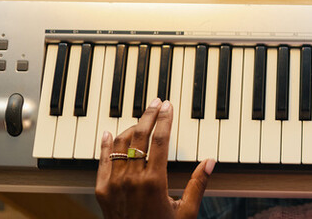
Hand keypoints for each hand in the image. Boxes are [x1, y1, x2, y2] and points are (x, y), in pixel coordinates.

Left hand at [95, 99, 215, 218]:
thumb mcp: (186, 212)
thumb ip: (198, 184)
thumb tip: (210, 162)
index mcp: (154, 182)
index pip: (159, 141)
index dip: (165, 120)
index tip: (168, 106)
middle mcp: (131, 180)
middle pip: (138, 136)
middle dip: (148, 115)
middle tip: (156, 103)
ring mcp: (114, 184)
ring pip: (119, 144)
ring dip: (130, 128)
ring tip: (140, 119)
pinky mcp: (102, 190)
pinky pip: (102, 160)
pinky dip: (105, 144)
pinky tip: (108, 133)